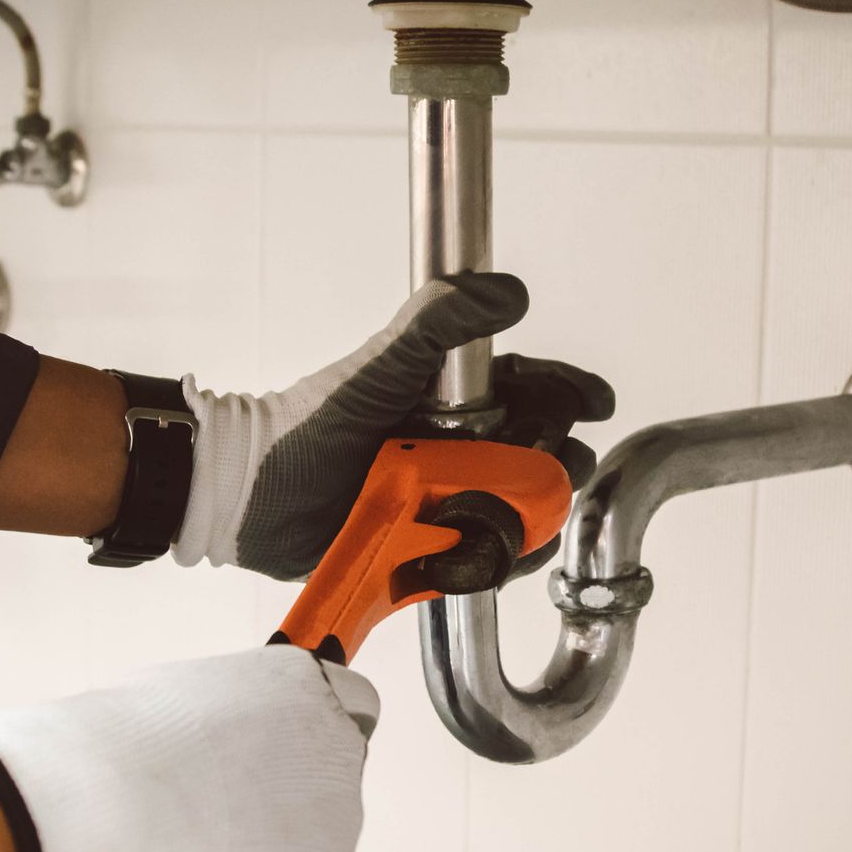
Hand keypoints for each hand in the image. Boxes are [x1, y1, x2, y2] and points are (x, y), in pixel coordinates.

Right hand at [0, 646, 377, 851]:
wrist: (92, 821)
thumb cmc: (110, 753)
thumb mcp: (174, 697)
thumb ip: (223, 721)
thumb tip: (214, 747)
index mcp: (307, 690)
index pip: (349, 706)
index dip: (303, 735)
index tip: (269, 757)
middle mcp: (338, 756)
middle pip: (321, 791)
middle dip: (273, 811)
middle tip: (197, 826)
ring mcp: (336, 833)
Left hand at [173, 273, 614, 579]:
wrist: (257, 497)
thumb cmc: (315, 423)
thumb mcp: (384, 361)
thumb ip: (443, 319)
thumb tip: (510, 291)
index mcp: (459, 399)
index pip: (536, 391)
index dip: (570, 395)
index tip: (593, 403)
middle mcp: (464, 449)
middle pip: (544, 454)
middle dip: (556, 458)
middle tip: (542, 461)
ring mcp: (453, 501)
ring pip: (525, 511)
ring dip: (528, 513)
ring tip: (501, 509)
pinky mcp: (437, 551)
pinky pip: (490, 560)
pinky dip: (494, 558)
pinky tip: (477, 548)